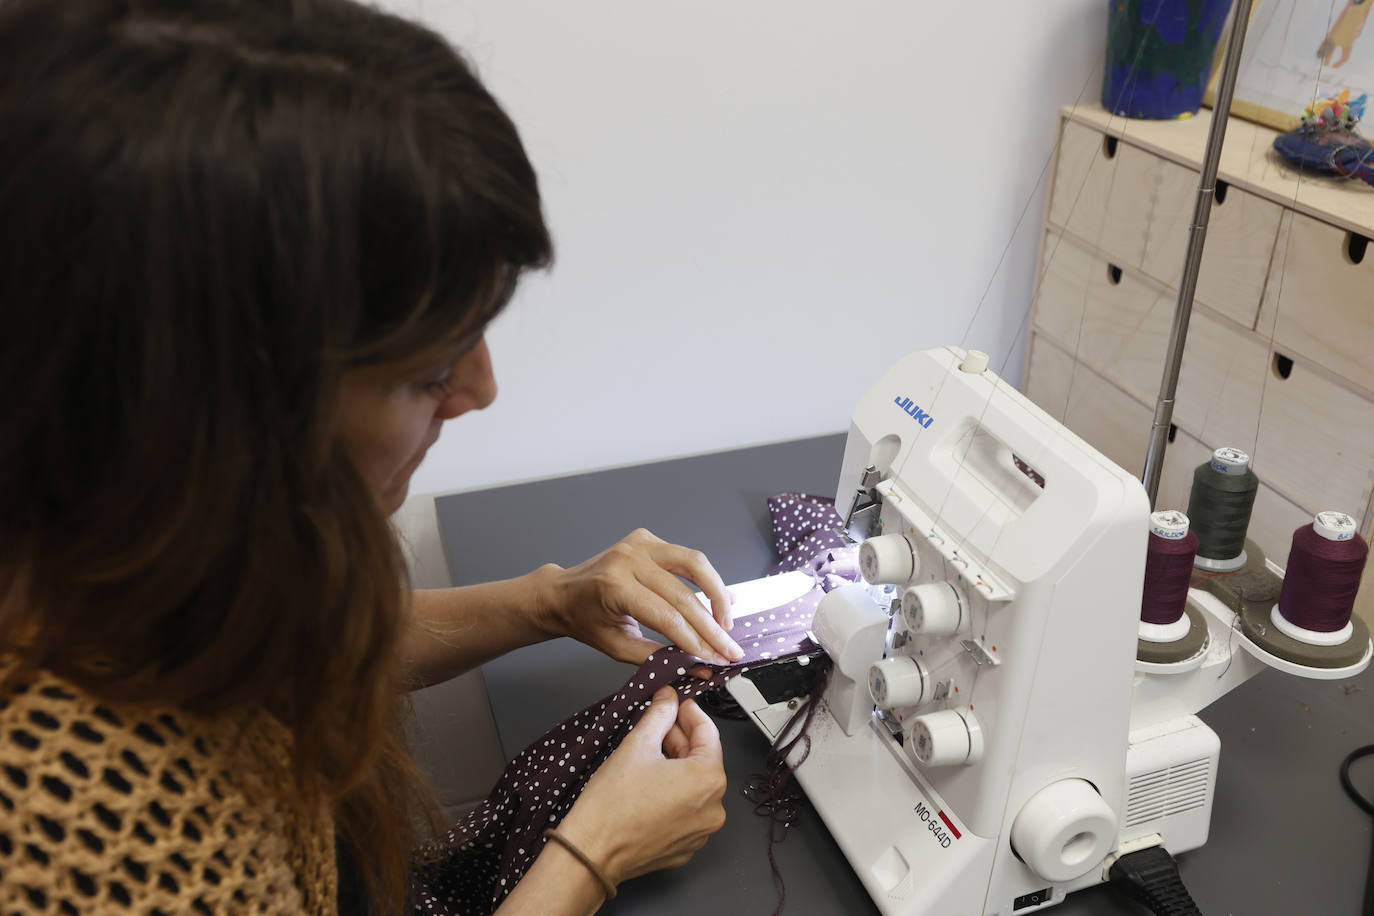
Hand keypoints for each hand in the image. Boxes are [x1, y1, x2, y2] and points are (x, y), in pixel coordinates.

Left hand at [536, 528, 743, 664]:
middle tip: (729, 648)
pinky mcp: (647, 540)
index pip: (668, 618)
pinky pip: (687, 558)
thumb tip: (698, 668)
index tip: (716, 658)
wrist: (562, 593)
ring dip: (717, 594)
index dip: (697, 641)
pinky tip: (718, 598)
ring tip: (726, 623)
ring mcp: (639, 544)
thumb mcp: (618, 647)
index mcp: (614, 587)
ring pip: (694, 564)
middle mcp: (628, 560)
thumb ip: (660, 658)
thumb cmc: (585, 620)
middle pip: (684, 595)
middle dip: (712, 627)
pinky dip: (705, 579)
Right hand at [556, 686, 726, 884]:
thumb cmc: (611, 807)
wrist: (591, 853)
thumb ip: (659, 715)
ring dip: (675, 766)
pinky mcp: (685, 846)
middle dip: (679, 739)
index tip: (675, 703)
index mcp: (708, 780)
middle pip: (702, 759)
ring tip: (647, 756)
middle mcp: (713, 808)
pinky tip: (648, 786)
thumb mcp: (637, 746)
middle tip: (655, 726)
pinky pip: (686, 810)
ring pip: (694, 786)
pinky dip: (672, 794)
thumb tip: (668, 699)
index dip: (689, 712)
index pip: (708, 732)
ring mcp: (700, 831)